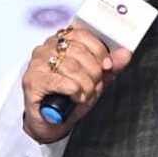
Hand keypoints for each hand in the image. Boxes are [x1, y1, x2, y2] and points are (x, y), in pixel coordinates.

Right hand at [21, 27, 131, 142]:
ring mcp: (36, 64)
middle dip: (94, 73)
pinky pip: (61, 81)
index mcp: (60, 42)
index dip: (99, 50)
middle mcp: (46, 48)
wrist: (50, 122)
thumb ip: (110, 66)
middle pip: (79, 52)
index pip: (82, 34)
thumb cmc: (70, 98)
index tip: (107, 65)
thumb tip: (125, 53)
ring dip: (86, 86)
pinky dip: (74, 91)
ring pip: (72, 67)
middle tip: (95, 87)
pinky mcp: (32, 81)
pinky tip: (75, 98)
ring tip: (85, 95)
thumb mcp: (95, 80)